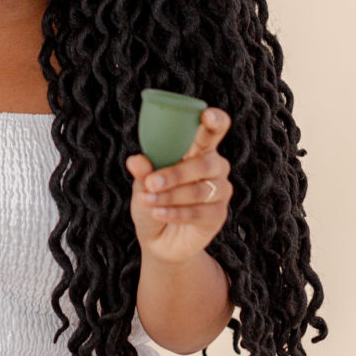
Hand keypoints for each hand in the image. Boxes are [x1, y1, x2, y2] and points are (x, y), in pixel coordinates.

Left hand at [126, 106, 233, 266]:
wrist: (158, 239)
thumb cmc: (153, 201)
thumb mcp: (143, 185)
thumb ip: (144, 172)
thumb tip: (135, 159)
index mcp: (199, 149)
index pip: (214, 130)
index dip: (215, 120)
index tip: (207, 116)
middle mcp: (215, 167)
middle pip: (204, 164)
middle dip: (174, 174)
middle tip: (150, 183)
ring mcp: (220, 191)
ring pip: (198, 190)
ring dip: (169, 196)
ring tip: (146, 201)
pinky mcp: (218, 215)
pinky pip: (197, 212)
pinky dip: (174, 213)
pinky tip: (158, 213)